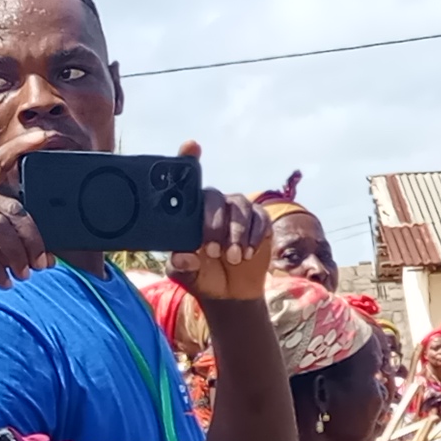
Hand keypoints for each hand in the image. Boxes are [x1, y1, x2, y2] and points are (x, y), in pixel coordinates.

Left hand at [174, 145, 274, 301]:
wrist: (230, 294)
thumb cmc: (201, 276)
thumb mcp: (185, 275)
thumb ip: (181, 266)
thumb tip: (185, 257)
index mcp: (190, 211)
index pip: (187, 179)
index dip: (189, 159)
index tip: (192, 146)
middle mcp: (214, 204)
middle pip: (215, 196)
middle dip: (215, 223)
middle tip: (213, 251)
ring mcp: (238, 210)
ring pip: (239, 207)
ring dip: (235, 233)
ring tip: (232, 258)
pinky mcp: (259, 220)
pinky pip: (259, 218)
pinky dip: (253, 236)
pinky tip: (247, 253)